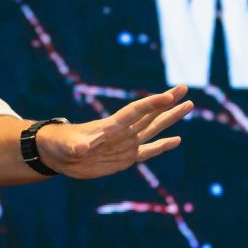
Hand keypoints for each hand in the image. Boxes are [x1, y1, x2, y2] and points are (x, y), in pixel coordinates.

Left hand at [33, 85, 191, 178]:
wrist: (59, 154)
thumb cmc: (60, 145)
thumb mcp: (67, 146)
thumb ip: (76, 146)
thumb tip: (80, 148)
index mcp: (111, 126)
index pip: (135, 112)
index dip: (152, 104)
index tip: (168, 95)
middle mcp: (123, 132)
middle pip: (150, 115)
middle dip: (167, 103)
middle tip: (184, 88)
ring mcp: (126, 144)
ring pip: (153, 129)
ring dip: (170, 118)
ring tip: (188, 106)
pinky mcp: (125, 158)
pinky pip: (148, 152)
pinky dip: (162, 146)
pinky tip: (177, 139)